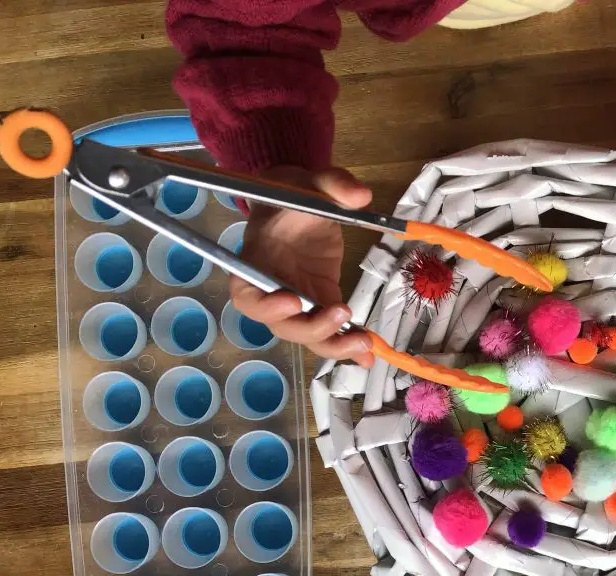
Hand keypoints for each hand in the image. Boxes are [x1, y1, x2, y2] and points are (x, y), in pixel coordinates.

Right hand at [230, 166, 375, 366]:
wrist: (301, 197)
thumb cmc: (294, 191)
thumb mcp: (312, 180)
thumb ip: (333, 183)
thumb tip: (360, 195)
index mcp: (257, 259)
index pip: (246, 294)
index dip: (264, 305)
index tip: (291, 300)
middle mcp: (272, 288)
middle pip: (281, 325)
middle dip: (311, 328)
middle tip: (341, 314)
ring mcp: (298, 299)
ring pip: (307, 335)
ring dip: (334, 344)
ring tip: (364, 343)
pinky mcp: (321, 300)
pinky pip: (330, 330)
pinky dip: (348, 346)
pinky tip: (368, 357)